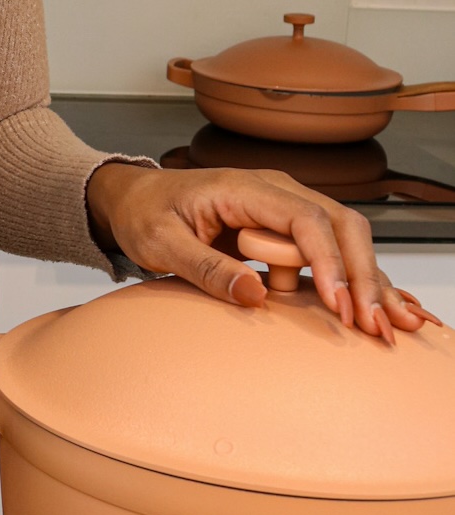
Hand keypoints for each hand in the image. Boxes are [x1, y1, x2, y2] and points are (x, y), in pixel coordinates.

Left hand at [86, 163, 439, 342]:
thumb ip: (203, 267)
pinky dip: (347, 280)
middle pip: (341, 224)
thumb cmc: (146, 214)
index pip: (305, 219)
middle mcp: (274, 191)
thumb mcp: (160, 242)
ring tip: (379, 326)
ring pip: (343, 238)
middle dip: (363, 273)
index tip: (339, 303)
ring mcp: (284, 208)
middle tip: (374, 323)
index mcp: (243, 188)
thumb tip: (254, 293)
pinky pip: (327, 251)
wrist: (136, 199)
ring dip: (362, 279)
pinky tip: (362, 312)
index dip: (327, 261)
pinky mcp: (285, 229)